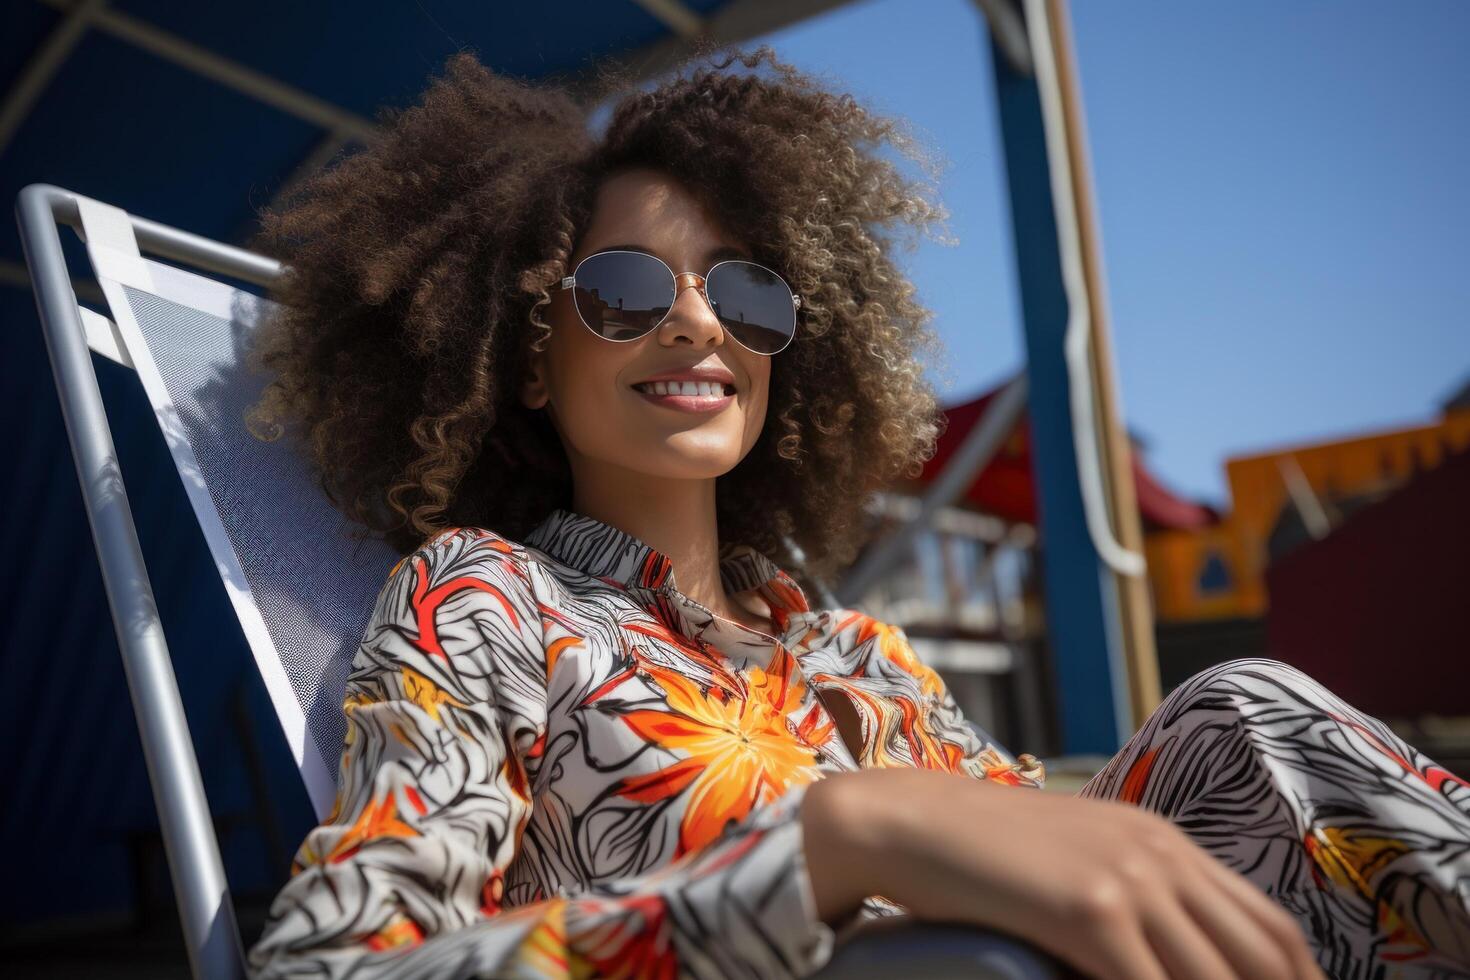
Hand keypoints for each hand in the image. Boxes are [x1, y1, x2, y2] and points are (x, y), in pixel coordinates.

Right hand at [802, 768, 1326, 979]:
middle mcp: (1161, 855)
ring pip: (1214, 979)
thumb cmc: (983, 852)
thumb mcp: (1076, 861)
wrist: (909, 823)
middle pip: (1263, 959)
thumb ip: (1133, 901)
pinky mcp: (1090, 911)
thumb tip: (1172, 961)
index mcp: (1164, 841)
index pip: (1270, 928)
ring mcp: (1129, 879)